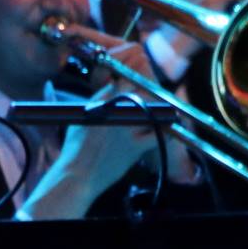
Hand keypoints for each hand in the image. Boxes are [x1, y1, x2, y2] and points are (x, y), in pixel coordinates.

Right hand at [21, 23, 158, 214]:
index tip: (143, 77)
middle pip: (142, 89)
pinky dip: (167, 131)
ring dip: (161, 109)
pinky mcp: (135, 146)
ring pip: (153, 109)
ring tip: (168, 110)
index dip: (136, 73)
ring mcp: (127, 127)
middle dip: (150, 90)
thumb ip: (97, 100)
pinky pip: (160, 134)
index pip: (124, 76)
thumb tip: (108, 89)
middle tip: (158, 92)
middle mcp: (115, 109)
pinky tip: (171, 129)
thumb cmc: (76, 149)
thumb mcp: (81, 117)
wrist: (77, 175)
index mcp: (101, 99)